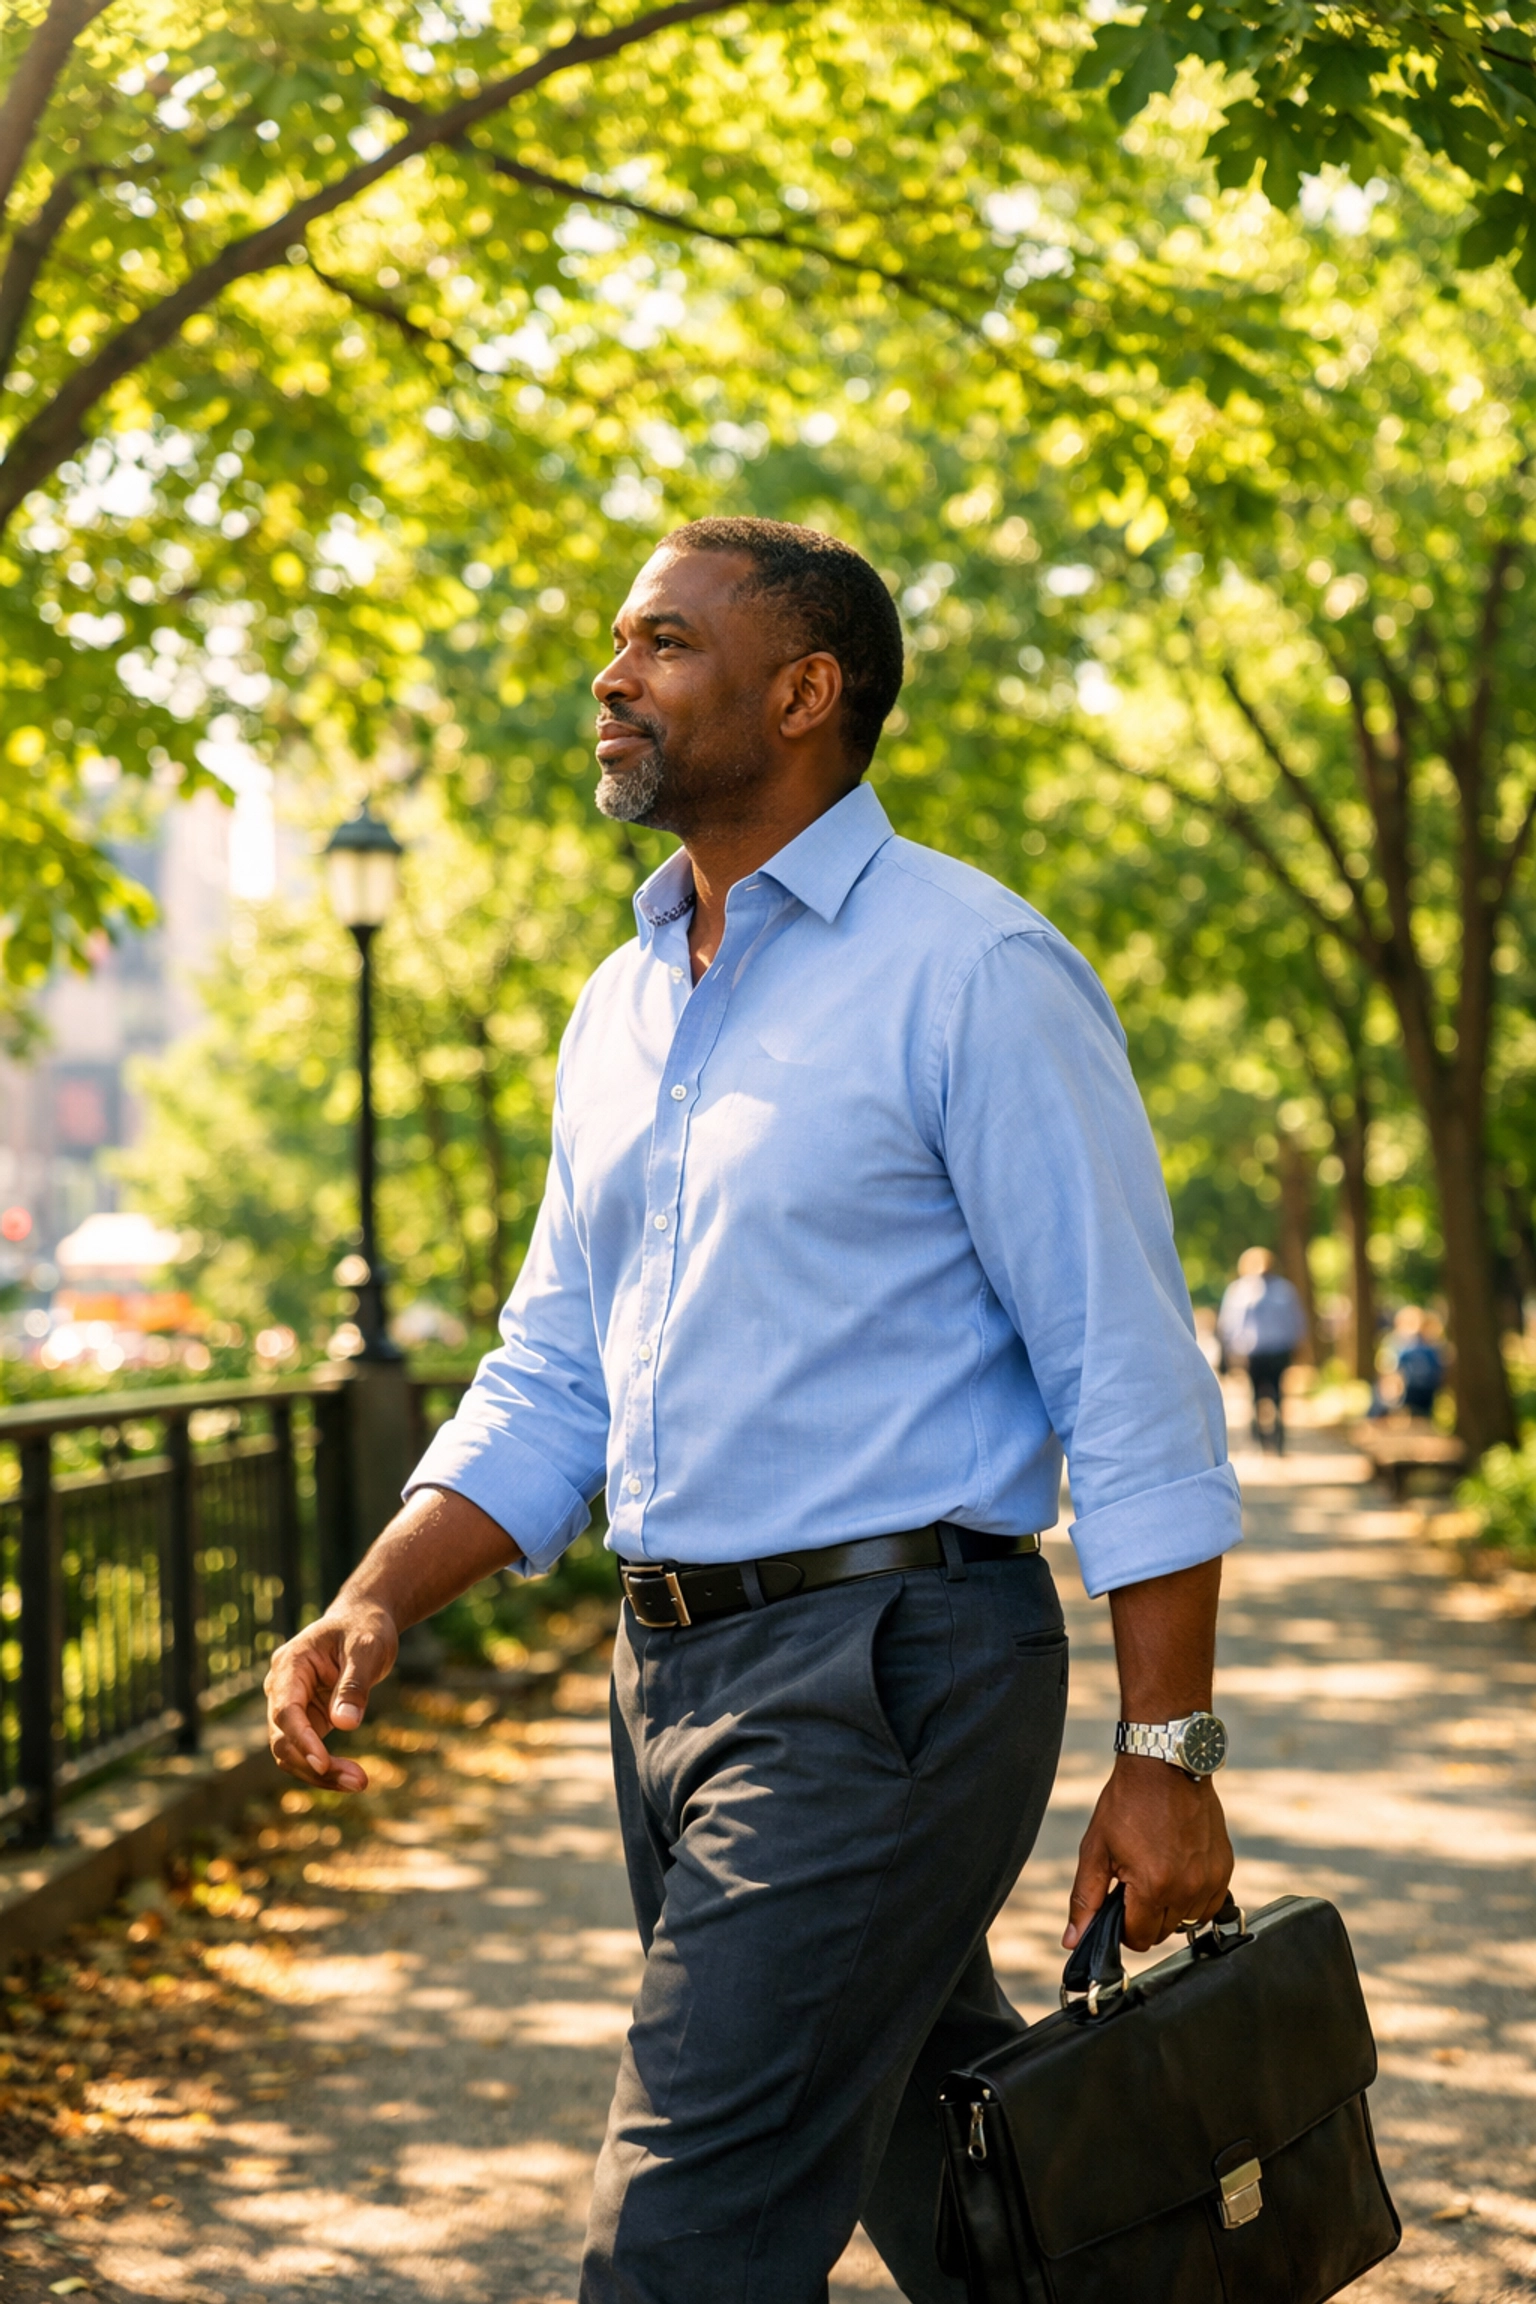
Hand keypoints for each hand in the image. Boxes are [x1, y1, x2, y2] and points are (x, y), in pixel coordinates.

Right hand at [264, 1601, 398, 1790]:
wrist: (364, 1621)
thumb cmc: (365, 1628)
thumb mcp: (367, 1648)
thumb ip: (354, 1684)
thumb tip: (344, 1724)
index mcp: (289, 1665)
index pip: (286, 1711)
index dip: (302, 1739)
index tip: (323, 1762)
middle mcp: (281, 1688)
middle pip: (284, 1739)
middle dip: (315, 1765)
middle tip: (358, 1782)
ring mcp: (291, 1706)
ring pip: (291, 1753)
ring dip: (320, 1773)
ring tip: (359, 1783)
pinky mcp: (306, 1719)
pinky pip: (307, 1751)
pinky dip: (326, 1767)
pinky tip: (352, 1778)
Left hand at [1064, 1756, 1232, 1952]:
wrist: (1165, 1766)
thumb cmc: (1128, 1802)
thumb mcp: (1096, 1849)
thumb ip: (1085, 1899)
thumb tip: (1074, 1941)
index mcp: (1153, 1886)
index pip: (1138, 1939)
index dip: (1123, 1927)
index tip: (1119, 1903)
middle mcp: (1187, 1888)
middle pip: (1162, 1933)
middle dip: (1145, 1916)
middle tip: (1135, 1881)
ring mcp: (1210, 1879)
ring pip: (1188, 1921)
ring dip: (1171, 1908)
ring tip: (1157, 1871)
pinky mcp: (1225, 1868)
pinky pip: (1210, 1905)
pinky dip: (1194, 1897)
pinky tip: (1178, 1871)